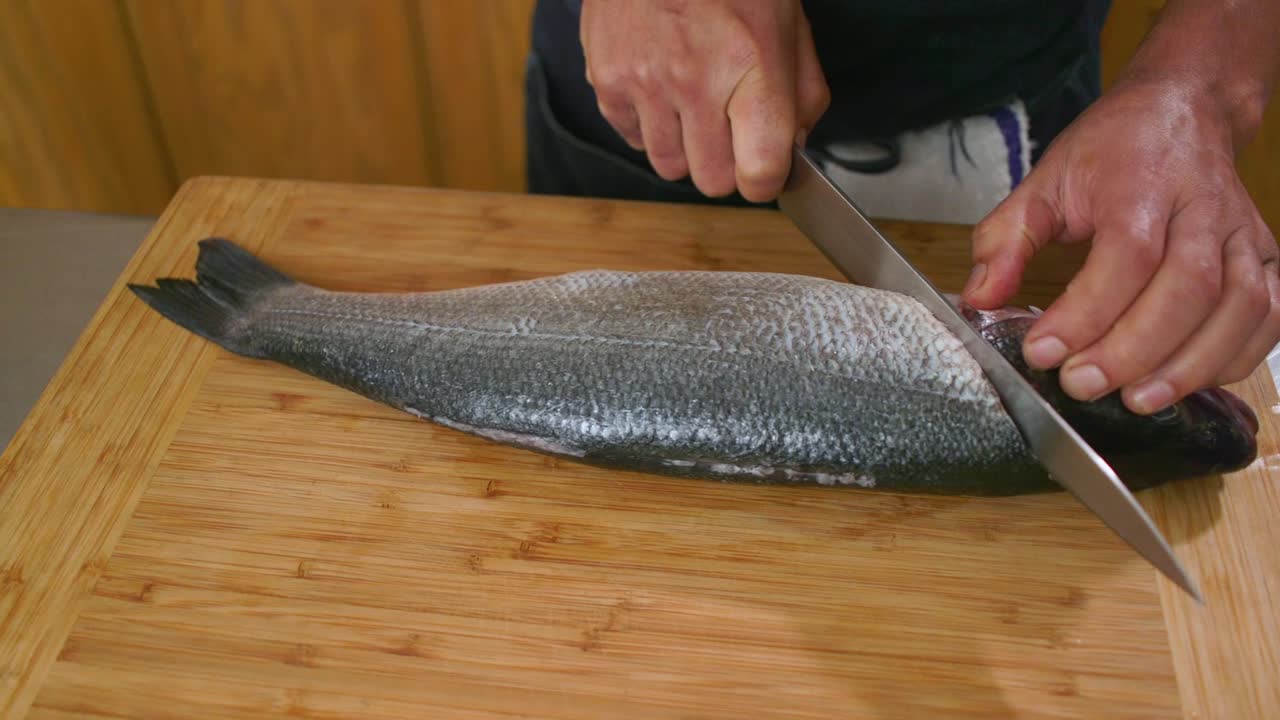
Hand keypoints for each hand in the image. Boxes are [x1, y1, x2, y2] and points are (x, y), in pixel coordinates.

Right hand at [579, 0, 829, 201]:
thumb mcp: (788, 25)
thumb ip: (802, 96)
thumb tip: (794, 150)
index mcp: (752, 67)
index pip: (759, 171)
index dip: (766, 179)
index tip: (765, 167)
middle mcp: (695, 82)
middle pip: (712, 182)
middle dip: (725, 165)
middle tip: (727, 128)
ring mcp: (645, 84)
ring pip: (669, 167)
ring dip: (684, 148)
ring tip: (691, 104)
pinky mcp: (608, 82)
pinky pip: (632, 138)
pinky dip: (648, 125)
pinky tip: (660, 88)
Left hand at [963, 75, 1279, 414]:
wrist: (1186, 109)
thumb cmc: (1114, 149)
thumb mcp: (1044, 180)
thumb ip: (1006, 239)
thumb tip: (980, 299)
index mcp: (1143, 181)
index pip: (1126, 254)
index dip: (1087, 311)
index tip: (1043, 351)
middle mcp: (1204, 208)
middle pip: (1188, 287)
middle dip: (1133, 349)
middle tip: (1081, 385)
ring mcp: (1244, 234)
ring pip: (1238, 307)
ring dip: (1188, 365)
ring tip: (1136, 400)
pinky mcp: (1267, 258)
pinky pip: (1268, 316)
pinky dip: (1234, 358)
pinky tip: (1188, 383)